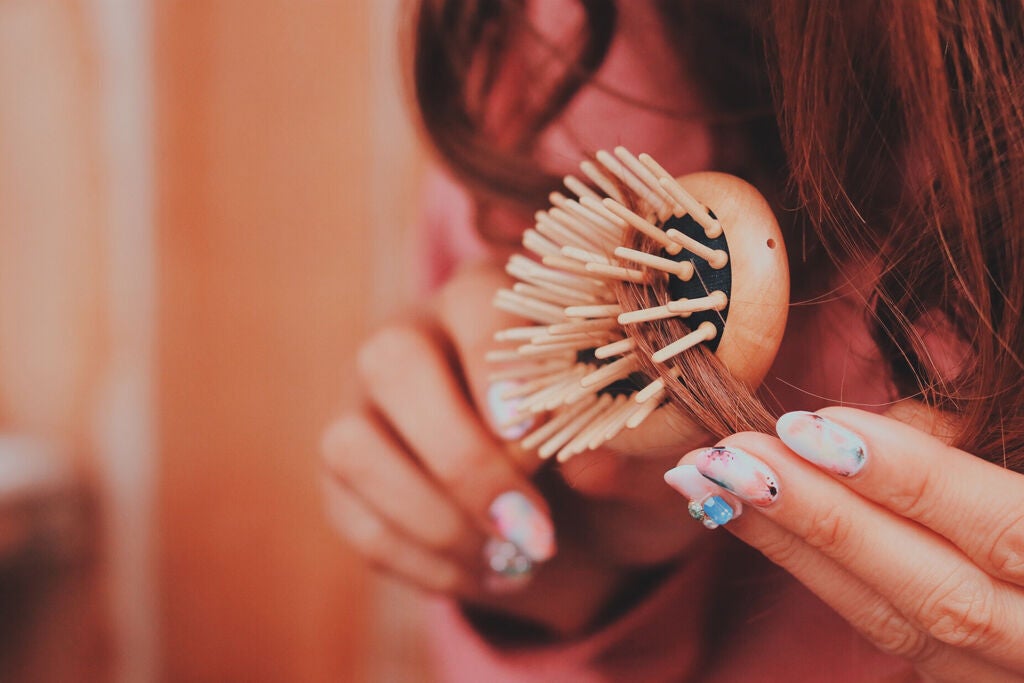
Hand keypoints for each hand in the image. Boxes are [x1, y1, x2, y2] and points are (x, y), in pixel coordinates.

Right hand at [321, 259, 712, 633]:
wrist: (581, 534)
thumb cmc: (619, 474)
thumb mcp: (651, 465)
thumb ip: (635, 457)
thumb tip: (590, 462)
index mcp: (498, 301)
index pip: (477, 303)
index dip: (499, 369)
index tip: (538, 438)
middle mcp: (418, 337)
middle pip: (391, 360)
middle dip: (459, 455)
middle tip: (526, 525)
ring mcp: (369, 407)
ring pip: (352, 444)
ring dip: (435, 519)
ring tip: (513, 560)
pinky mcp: (348, 479)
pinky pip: (353, 517)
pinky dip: (421, 560)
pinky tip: (486, 574)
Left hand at [666, 405, 1023, 681]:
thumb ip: (995, 450)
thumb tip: (902, 398)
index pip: (1006, 533)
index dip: (915, 480)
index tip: (820, 426)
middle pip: (934, 591)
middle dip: (825, 520)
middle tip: (731, 455)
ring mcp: (1003, 675)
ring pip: (894, 623)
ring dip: (793, 547)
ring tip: (712, 482)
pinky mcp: (967, 678)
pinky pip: (885, 633)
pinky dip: (813, 573)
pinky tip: (751, 520)